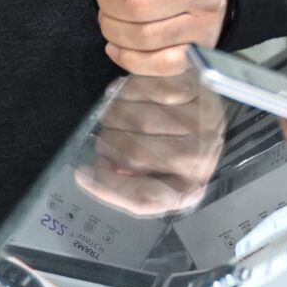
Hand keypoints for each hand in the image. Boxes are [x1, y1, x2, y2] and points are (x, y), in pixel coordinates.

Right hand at [75, 73, 226, 215]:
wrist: (205, 108)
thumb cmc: (174, 144)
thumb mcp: (155, 174)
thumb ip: (128, 181)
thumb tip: (99, 171)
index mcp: (187, 188)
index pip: (143, 197)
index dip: (106, 186)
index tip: (82, 174)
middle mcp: (199, 158)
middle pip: (133, 154)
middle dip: (107, 143)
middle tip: (103, 135)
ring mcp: (202, 123)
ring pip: (138, 120)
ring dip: (114, 114)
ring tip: (112, 113)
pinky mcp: (198, 91)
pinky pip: (150, 90)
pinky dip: (129, 89)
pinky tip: (126, 92)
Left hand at [76, 0, 227, 74]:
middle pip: (139, 5)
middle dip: (107, 5)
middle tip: (103, 0)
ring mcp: (204, 22)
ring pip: (144, 37)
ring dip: (113, 31)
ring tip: (109, 20)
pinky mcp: (201, 48)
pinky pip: (160, 64)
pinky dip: (129, 59)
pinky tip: (116, 47)